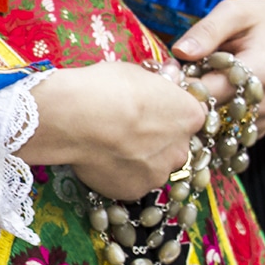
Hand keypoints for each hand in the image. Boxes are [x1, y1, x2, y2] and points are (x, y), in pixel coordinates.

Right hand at [15, 61, 205, 199]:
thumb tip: (161, 83)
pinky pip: (128, 182)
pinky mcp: (133, 191)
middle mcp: (181, 149)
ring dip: (135, 159)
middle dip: (153, 139)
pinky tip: (98, 159)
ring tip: (106, 145)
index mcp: (189, 116)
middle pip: (172, 146)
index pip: (188, 116)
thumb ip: (154, 86)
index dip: (166, 112)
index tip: (148, 109)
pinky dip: (116, 174)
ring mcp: (158, 173)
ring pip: (151, 167)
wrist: (74, 118)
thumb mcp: (136, 73)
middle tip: (124, 129)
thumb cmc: (105, 88)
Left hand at [172, 0, 264, 135]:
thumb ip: (207, 31)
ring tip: (192, 90)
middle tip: (172, 85)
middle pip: (213, 114)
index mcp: (259, 70)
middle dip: (188, 103)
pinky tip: (207, 103)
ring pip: (221, 128)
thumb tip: (180, 52)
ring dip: (201, 114)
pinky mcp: (264, 122)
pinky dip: (214, 122)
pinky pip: (232, 133)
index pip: (210, 92)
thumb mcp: (235, 13)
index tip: (166, 77)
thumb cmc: (259, 19)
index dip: (182, 87)